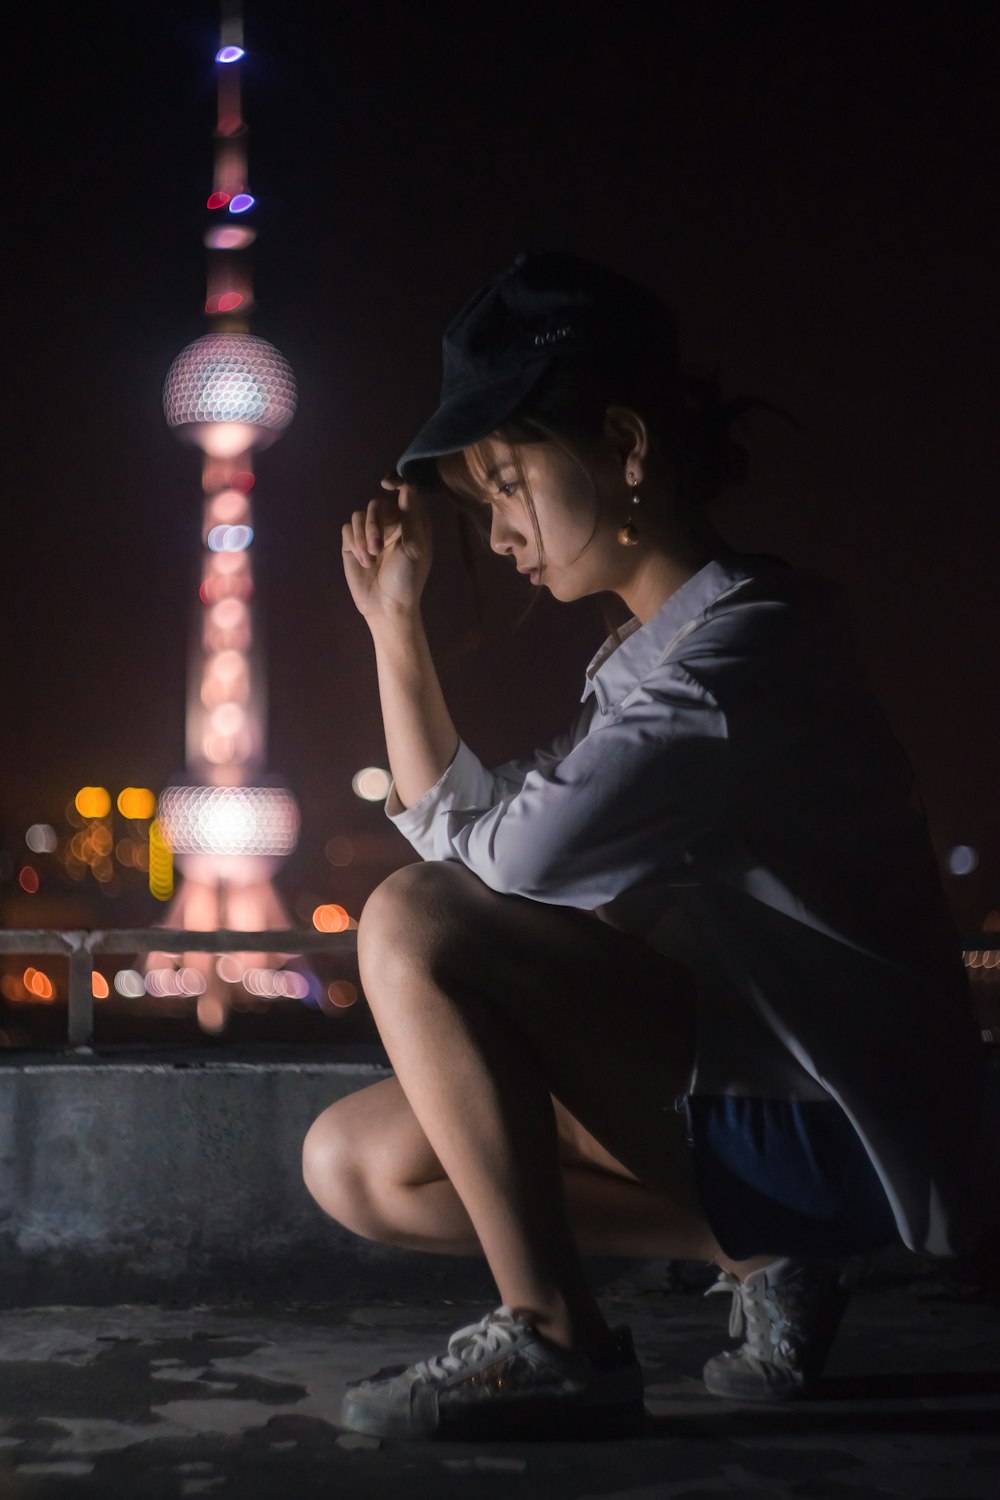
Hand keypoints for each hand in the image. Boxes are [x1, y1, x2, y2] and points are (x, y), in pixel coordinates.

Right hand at [342, 475, 431, 621]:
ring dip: (363, 537)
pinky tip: (363, 561)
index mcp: (411, 523)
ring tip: (370, 559)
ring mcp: (371, 533)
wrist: (386, 605)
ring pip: (359, 516)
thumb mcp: (414, 548)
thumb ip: (411, 516)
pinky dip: (354, 543)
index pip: (405, 492)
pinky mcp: (353, 544)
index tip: (385, 484)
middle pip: (376, 504)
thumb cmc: (407, 579)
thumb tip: (407, 486)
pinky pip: (348, 529)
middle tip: (376, 548)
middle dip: (374, 524)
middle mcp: (391, 524)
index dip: (396, 482)